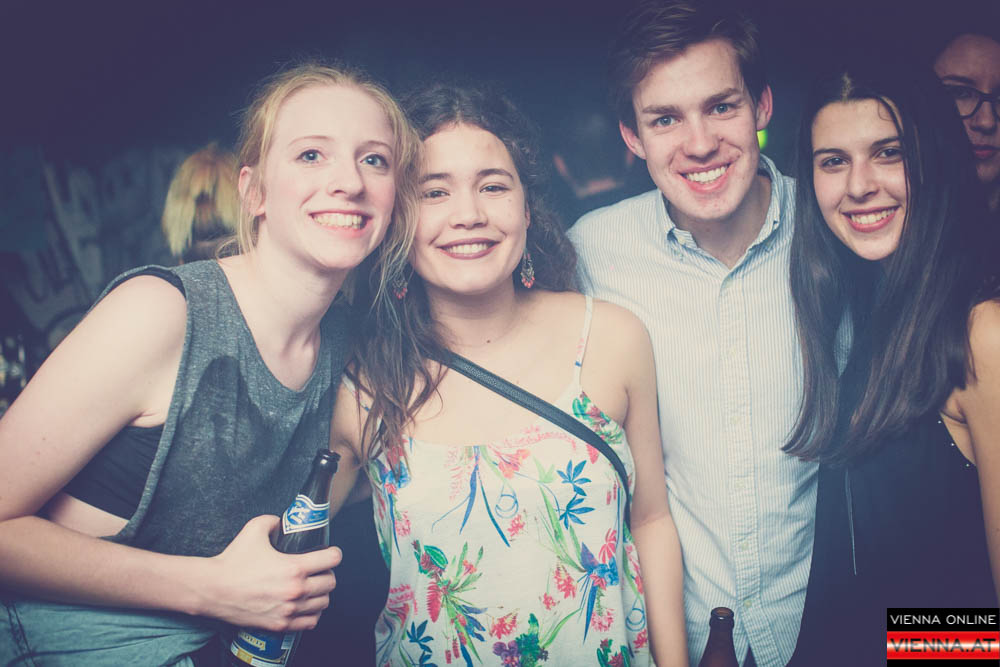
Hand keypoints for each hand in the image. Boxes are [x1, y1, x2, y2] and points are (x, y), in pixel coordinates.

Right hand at [200, 515, 340, 630]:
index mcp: (294, 567)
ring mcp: (289, 610)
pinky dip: (312, 613)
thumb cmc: (233, 560)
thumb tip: (284, 522)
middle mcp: (295, 591)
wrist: (212, 589)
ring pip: (323, 603)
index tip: (330, 552)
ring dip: (321, 593)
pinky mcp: (280, 625)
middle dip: (328, 573)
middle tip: (319, 569)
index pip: (332, 559)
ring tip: (313, 587)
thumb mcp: (254, 529)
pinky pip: (311, 622)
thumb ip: (274, 521)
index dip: (334, 553)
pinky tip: (305, 605)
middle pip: (331, 582)